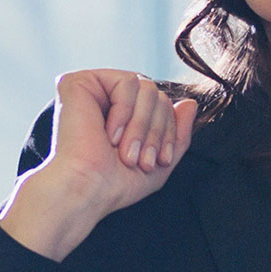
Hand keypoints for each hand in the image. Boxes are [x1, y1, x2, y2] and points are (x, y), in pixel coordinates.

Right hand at [0, 69, 198, 261]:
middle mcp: (106, 98)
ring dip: (142, 124)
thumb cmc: (116, 184)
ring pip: (146, 87)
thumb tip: (191, 102)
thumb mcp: (159, 162)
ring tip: (125, 151)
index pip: (162, 106)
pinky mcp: (79, 82)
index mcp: (122, 114)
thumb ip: (177, 133)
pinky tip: (109, 133)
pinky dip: (125, 110)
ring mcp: (93, 89)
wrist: (87, 190)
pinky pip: (126, 81)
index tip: (159, 161)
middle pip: (157, 94)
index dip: (168, 132)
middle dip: (156, 130)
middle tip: (141, 160)